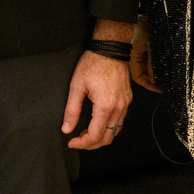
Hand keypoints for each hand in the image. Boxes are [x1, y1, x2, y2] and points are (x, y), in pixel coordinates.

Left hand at [61, 19, 133, 149]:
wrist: (110, 49)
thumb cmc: (93, 63)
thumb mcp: (77, 86)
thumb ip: (72, 110)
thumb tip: (67, 129)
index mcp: (105, 106)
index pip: (95, 136)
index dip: (82, 143)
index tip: (71, 142)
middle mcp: (118, 108)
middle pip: (107, 138)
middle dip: (91, 144)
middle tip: (77, 141)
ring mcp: (125, 105)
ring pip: (115, 132)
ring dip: (101, 137)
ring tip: (85, 133)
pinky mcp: (127, 100)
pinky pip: (120, 121)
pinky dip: (109, 128)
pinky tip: (98, 123)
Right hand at [129, 20, 161, 92]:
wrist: (143, 15)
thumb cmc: (144, 28)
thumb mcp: (152, 49)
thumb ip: (153, 65)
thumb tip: (154, 80)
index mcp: (134, 57)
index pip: (138, 77)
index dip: (148, 85)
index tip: (159, 89)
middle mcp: (136, 55)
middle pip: (144, 72)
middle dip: (154, 79)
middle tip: (165, 83)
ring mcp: (141, 50)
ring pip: (148, 66)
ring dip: (157, 70)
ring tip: (168, 73)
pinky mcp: (146, 46)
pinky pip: (150, 58)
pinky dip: (157, 62)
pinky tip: (165, 63)